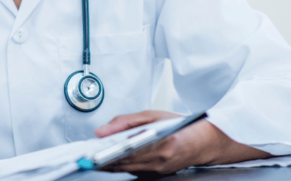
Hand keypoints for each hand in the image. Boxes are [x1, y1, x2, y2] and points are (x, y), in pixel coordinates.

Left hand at [94, 110, 271, 174]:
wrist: (206, 142)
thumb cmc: (182, 126)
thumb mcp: (152, 116)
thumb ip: (124, 123)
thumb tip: (101, 131)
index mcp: (159, 146)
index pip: (124, 154)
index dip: (104, 155)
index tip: (88, 154)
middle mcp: (158, 162)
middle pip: (121, 165)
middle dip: (101, 161)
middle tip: (83, 156)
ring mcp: (158, 172)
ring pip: (125, 170)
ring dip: (108, 164)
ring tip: (92, 157)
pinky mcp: (157, 175)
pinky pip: (133, 171)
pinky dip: (120, 166)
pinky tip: (109, 160)